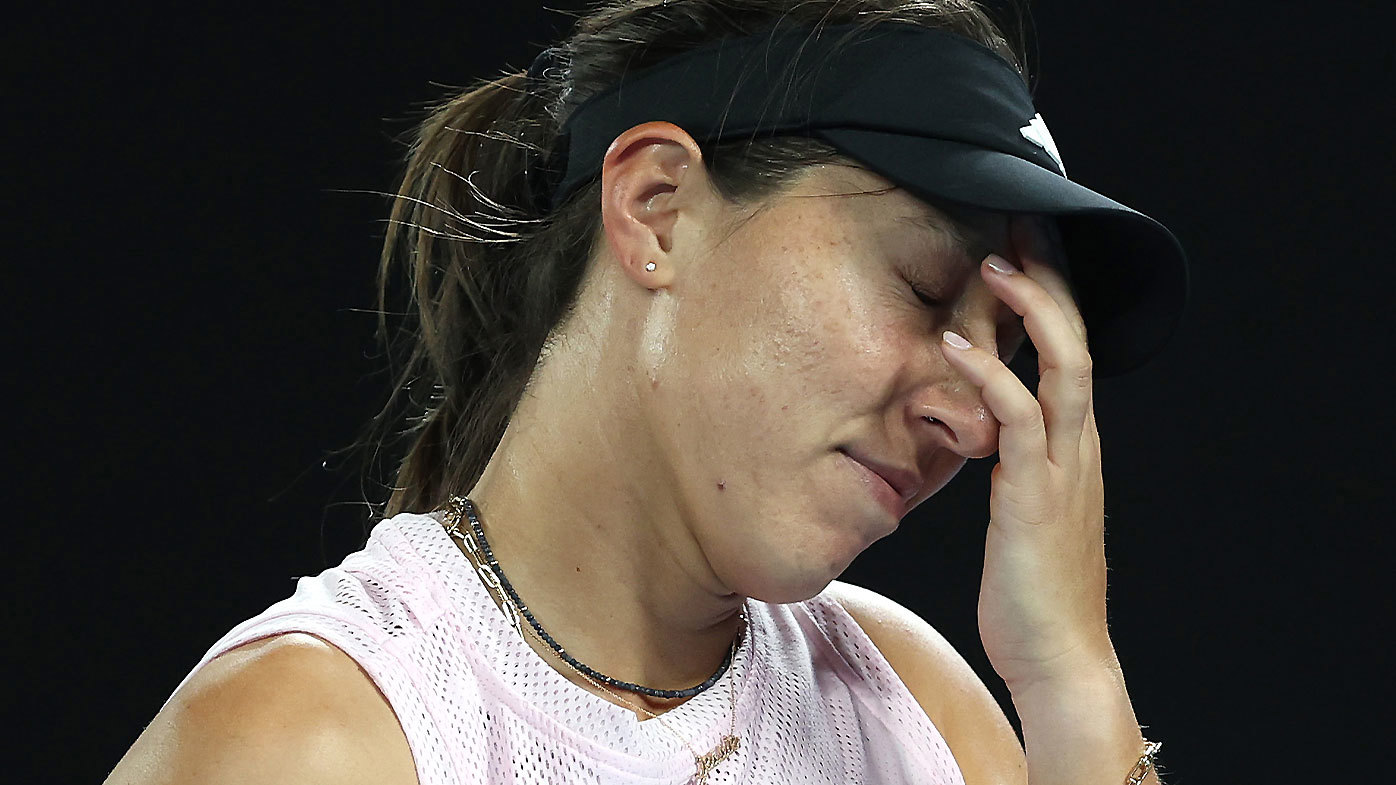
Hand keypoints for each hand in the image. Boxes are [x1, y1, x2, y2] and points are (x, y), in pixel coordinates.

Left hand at [939, 215, 1117, 691]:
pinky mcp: (1036, 494)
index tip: (1022, 248)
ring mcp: (1065, 467)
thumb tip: (984, 435)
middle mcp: (1079, 445)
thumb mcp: (1024, 512)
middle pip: (1078, 338)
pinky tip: (954, 344)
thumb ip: (1015, 466)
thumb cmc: (1033, 590)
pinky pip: (1020, 417)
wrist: (1060, 658)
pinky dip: (989, 374)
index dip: (1052, 296)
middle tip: (1018, 224)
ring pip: (1063, 364)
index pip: (1071, 350)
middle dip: (1050, 277)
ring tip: (992, 261)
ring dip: (1029, 308)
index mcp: (1076, 446)